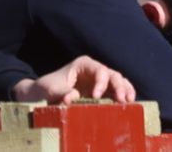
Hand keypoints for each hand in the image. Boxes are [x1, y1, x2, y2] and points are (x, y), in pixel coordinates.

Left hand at [12, 56, 134, 104]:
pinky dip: (124, 97)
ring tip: (129, 103)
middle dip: (119, 86)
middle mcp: (94, 71)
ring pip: (119, 82)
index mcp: (83, 64)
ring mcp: (100, 82)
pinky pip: (117, 93)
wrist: (42, 96)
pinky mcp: (102, 94)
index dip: (101, 82)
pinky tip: (129, 106)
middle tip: (122, 101)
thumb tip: (72, 97)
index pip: (98, 69)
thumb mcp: (50, 88)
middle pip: (112, 75)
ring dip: (126, 91)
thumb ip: (61, 91)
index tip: (96, 96)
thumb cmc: (46, 88)